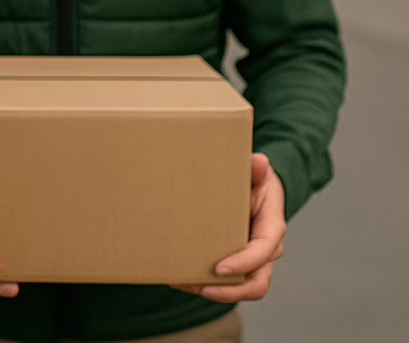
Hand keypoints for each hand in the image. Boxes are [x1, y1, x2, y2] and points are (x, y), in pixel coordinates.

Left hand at [177, 153, 286, 302]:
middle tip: (202, 288)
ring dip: (214, 291)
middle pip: (258, 282)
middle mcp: (266, 250)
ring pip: (241, 288)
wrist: (252, 189)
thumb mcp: (256, 172)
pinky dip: (205, 284)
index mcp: (272, 227)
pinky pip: (227, 283)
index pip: (264, 250)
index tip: (220, 269)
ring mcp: (252, 260)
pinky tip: (180, 278)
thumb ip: (256, 169)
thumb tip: (259, 162)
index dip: (245, 263)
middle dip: (231, 291)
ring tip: (184, 284)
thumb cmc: (254, 181)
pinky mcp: (238, 263)